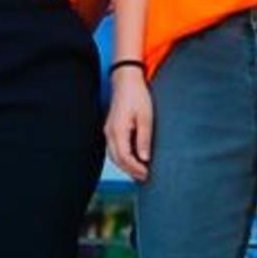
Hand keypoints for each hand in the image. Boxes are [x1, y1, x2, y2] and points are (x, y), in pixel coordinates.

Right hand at [104, 66, 154, 181]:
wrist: (126, 80)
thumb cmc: (137, 96)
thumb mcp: (145, 117)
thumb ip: (144, 138)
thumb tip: (144, 158)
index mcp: (118, 130)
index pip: (125, 157)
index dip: (136, 169)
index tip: (148, 174)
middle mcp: (109, 133)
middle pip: (117, 160)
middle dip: (131, 171)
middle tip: (145, 177)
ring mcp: (108, 130)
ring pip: (114, 155)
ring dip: (126, 165)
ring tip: (140, 171)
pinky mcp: (111, 128)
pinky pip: (114, 148)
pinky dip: (123, 157)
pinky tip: (133, 159)